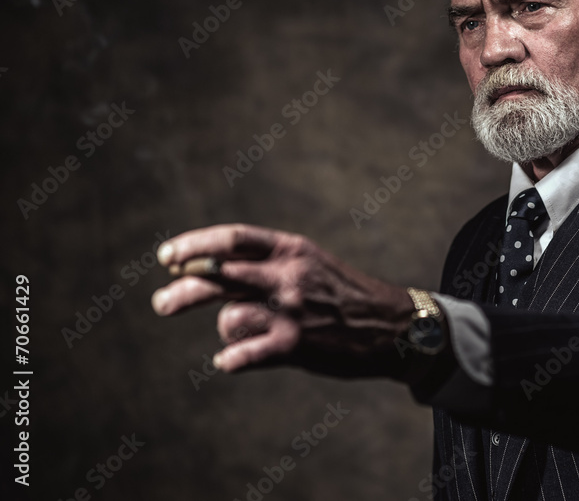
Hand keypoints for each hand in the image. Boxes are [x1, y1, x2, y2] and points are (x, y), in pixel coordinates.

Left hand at [152, 223, 415, 378]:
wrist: (393, 326)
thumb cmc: (344, 295)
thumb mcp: (310, 264)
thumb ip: (268, 264)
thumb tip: (211, 270)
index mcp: (291, 249)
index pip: (232, 239)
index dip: (194, 246)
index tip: (167, 257)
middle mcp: (288, 275)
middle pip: (217, 275)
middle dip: (182, 289)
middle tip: (162, 303)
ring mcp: (291, 310)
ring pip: (229, 318)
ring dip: (229, 331)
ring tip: (244, 338)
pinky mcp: (296, 344)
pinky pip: (242, 355)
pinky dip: (231, 360)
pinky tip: (230, 362)